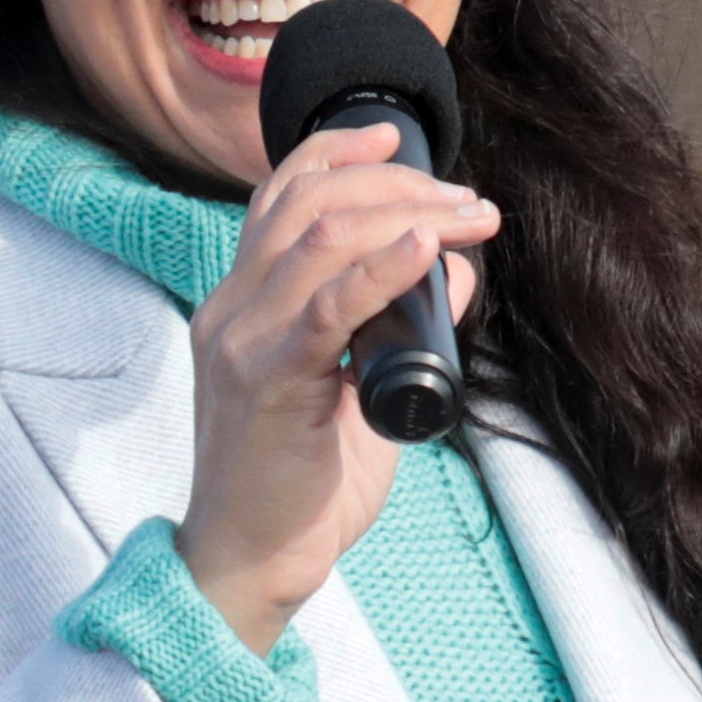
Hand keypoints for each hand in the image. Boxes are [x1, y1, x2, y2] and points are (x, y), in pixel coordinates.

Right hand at [174, 120, 497, 652]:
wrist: (251, 564)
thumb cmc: (302, 487)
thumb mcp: (360, 390)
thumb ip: (397, 330)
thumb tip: (451, 269)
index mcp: (242, 305)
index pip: (280, 197)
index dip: (337, 152)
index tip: (398, 137)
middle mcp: (232, 309)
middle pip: (310, 203)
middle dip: (399, 184)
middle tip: (470, 199)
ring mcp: (243, 340)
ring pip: (320, 238)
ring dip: (408, 214)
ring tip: (469, 218)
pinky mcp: (268, 381)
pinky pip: (326, 306)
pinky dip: (381, 268)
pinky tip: (425, 248)